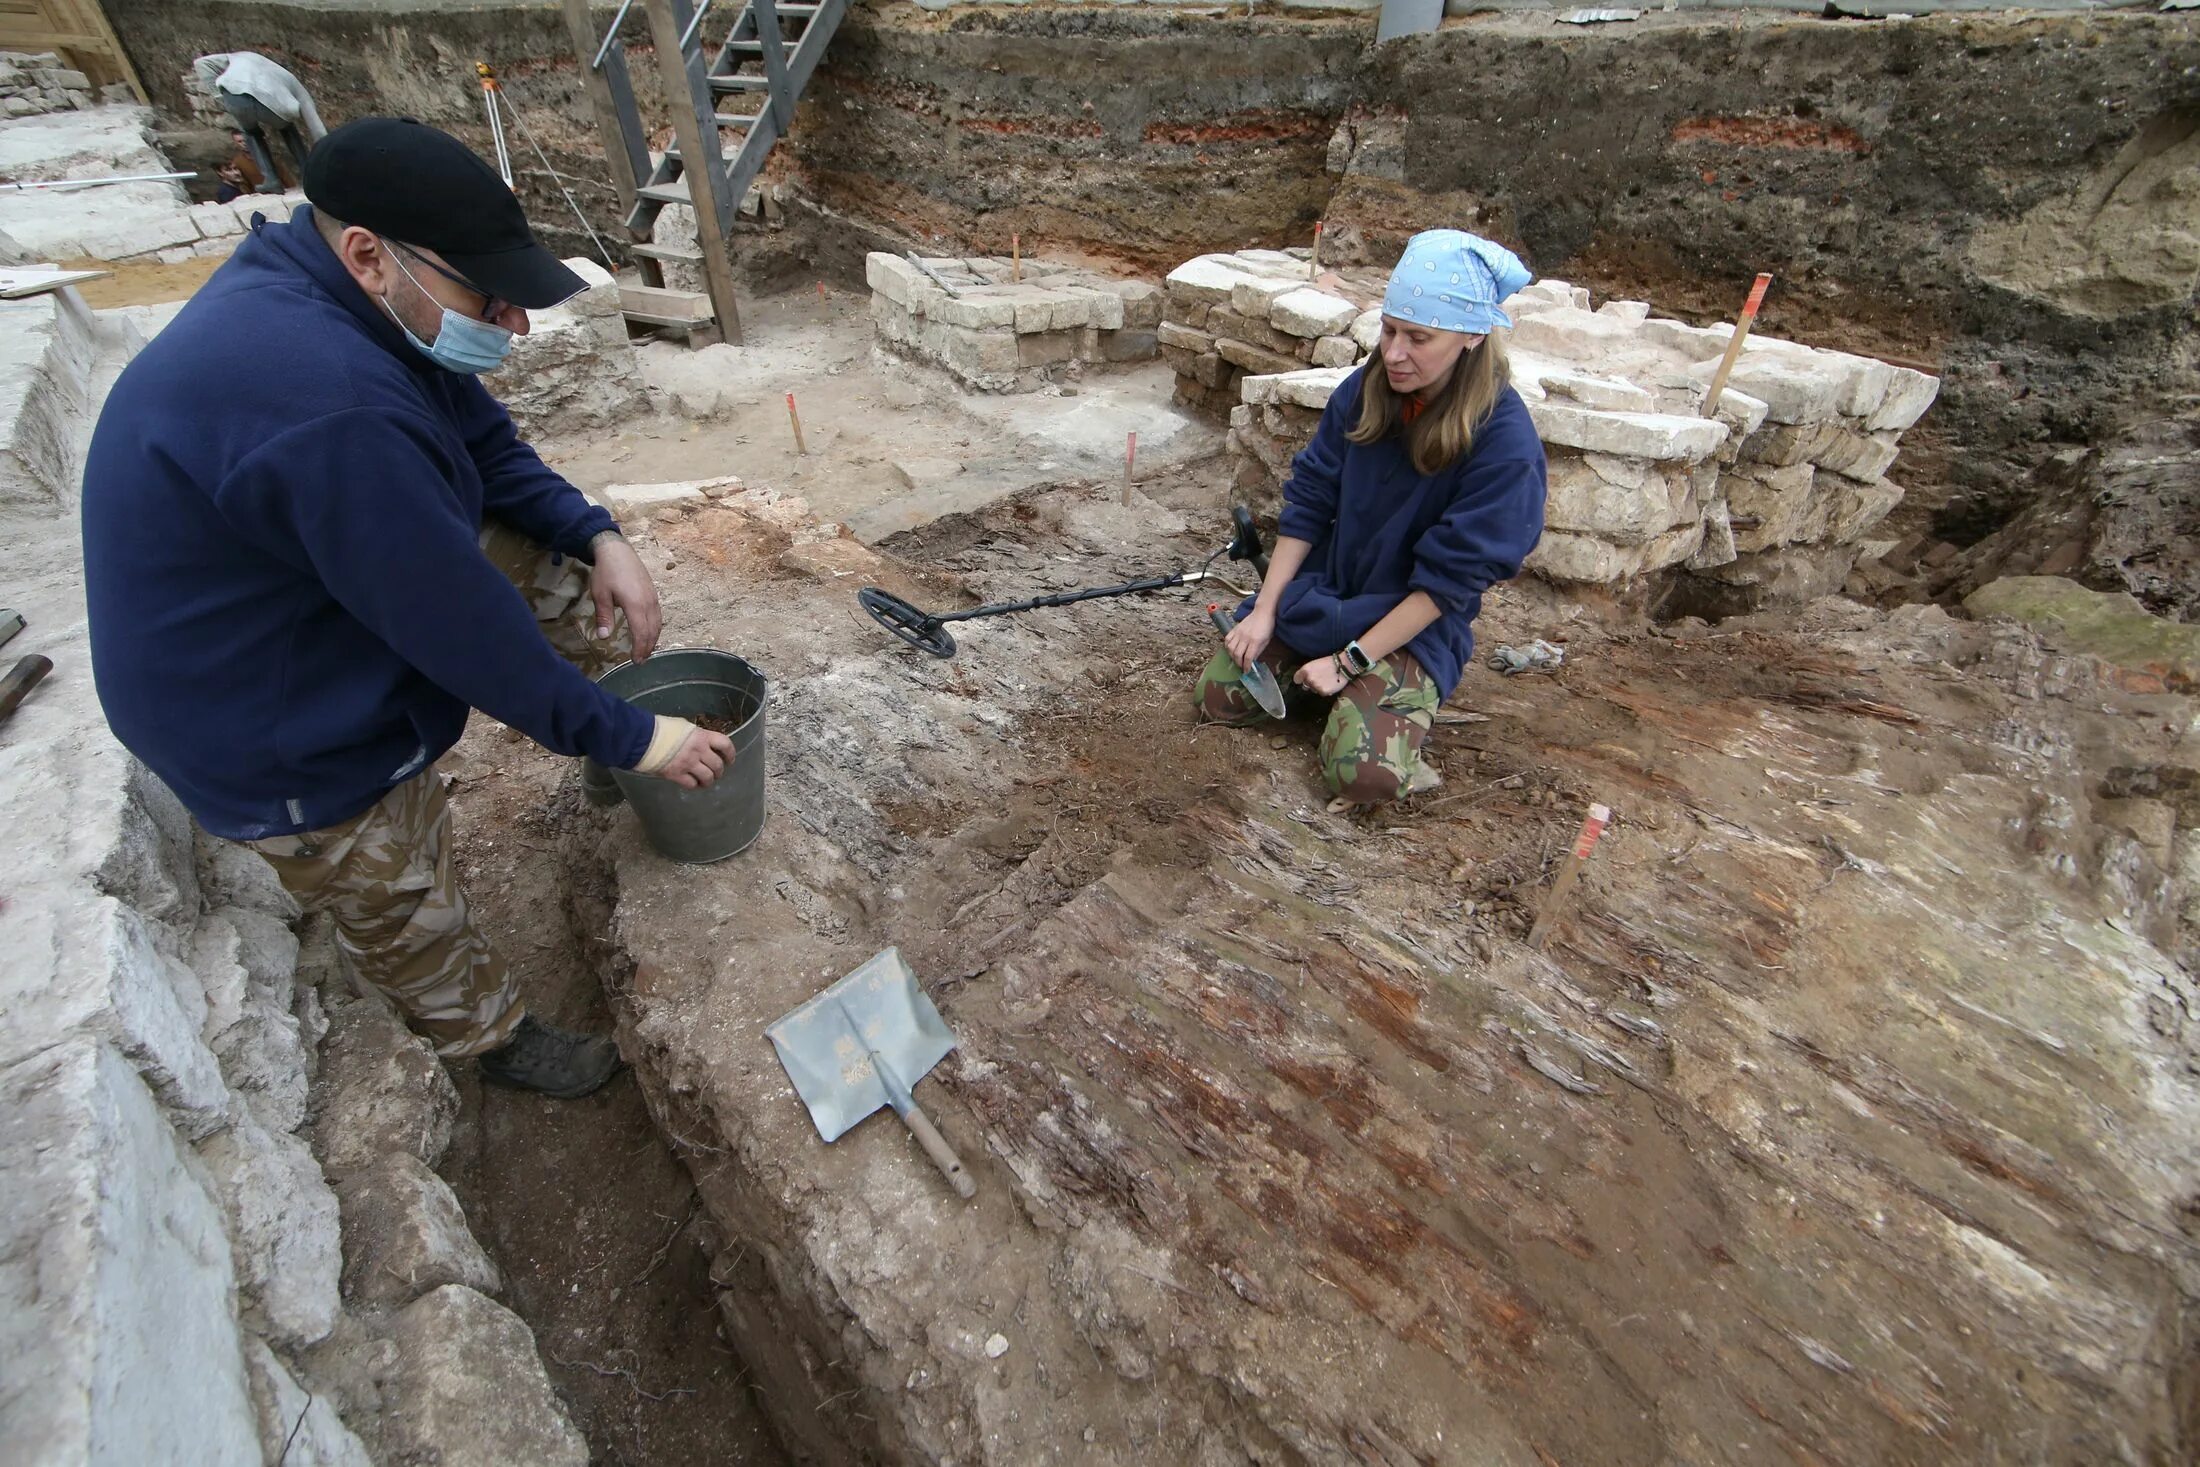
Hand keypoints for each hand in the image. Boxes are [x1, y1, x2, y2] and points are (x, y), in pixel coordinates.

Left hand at [588, 534, 661, 660]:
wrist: (617, 550)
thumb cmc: (606, 572)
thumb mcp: (600, 595)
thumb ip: (604, 616)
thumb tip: (604, 637)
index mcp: (635, 604)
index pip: (641, 632)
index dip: (639, 648)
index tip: (635, 661)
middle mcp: (648, 603)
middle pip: (652, 630)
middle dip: (647, 647)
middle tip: (641, 660)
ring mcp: (653, 597)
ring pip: (658, 623)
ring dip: (653, 639)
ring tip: (646, 650)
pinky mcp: (653, 593)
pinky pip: (658, 615)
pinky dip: (655, 627)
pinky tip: (650, 631)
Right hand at [653, 727, 733, 788]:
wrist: (642, 739)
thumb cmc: (661, 728)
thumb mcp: (683, 726)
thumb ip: (695, 735)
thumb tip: (700, 741)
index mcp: (701, 736)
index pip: (725, 744)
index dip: (730, 754)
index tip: (730, 760)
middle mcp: (698, 751)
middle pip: (717, 765)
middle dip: (719, 771)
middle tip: (716, 773)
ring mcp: (688, 764)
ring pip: (707, 777)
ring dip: (709, 781)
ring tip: (706, 781)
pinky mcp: (676, 775)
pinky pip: (692, 784)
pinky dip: (694, 785)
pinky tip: (693, 784)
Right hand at [1224, 606, 1274, 670]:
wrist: (1263, 611)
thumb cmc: (1267, 626)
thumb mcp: (1266, 640)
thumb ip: (1258, 651)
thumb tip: (1252, 660)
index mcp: (1255, 640)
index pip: (1248, 657)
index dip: (1246, 666)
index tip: (1246, 671)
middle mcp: (1245, 637)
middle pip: (1238, 654)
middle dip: (1238, 663)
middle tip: (1241, 667)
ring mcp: (1238, 632)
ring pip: (1230, 648)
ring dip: (1232, 656)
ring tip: (1236, 659)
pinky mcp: (1235, 629)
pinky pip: (1227, 639)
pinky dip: (1227, 647)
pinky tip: (1231, 650)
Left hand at [1294, 654, 1351, 697]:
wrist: (1343, 665)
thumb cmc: (1330, 662)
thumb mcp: (1315, 663)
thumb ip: (1308, 671)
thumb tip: (1303, 679)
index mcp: (1305, 670)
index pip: (1296, 679)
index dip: (1300, 679)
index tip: (1303, 680)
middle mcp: (1309, 679)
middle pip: (1305, 686)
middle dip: (1310, 684)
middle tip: (1319, 680)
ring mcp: (1316, 686)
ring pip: (1314, 690)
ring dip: (1318, 687)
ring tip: (1327, 681)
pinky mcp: (1323, 692)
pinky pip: (1322, 693)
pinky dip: (1326, 691)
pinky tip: (1331, 685)